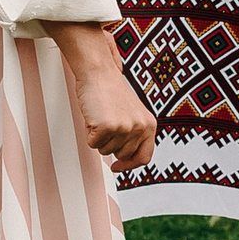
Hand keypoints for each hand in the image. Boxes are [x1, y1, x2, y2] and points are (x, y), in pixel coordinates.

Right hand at [43, 20, 158, 171]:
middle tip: (107, 124)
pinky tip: (94, 117)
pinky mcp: (108, 127)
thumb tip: (124, 160)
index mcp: (149, 125)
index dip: (130, 165)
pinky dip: (89, 133)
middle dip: (110, 144)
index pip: (144, 157)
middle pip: (121, 155)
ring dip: (99, 137)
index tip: (118, 166)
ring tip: (102, 116)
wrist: (100, 73)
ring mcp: (125, 128)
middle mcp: (140, 127)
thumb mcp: (132, 114)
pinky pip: (93, 144)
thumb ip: (133, 135)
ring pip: (105, 150)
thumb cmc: (111, 91)